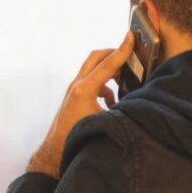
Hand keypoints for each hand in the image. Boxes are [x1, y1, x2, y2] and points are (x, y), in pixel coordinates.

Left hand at [27, 31, 134, 178]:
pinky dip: (104, 87)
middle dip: (114, 54)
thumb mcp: (104, 123)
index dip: (122, 50)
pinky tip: (112, 102)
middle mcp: (77, 86)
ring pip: (94, 70)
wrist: (54, 155)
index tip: (131, 37)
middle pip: (96, 58)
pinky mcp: (74, 99)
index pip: (107, 64)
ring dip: (110, 72)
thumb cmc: (76, 140)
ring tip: (125, 80)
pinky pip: (92, 83)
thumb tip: (138, 102)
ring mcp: (74, 91)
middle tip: (130, 54)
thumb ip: (120, 109)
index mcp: (84, 89)